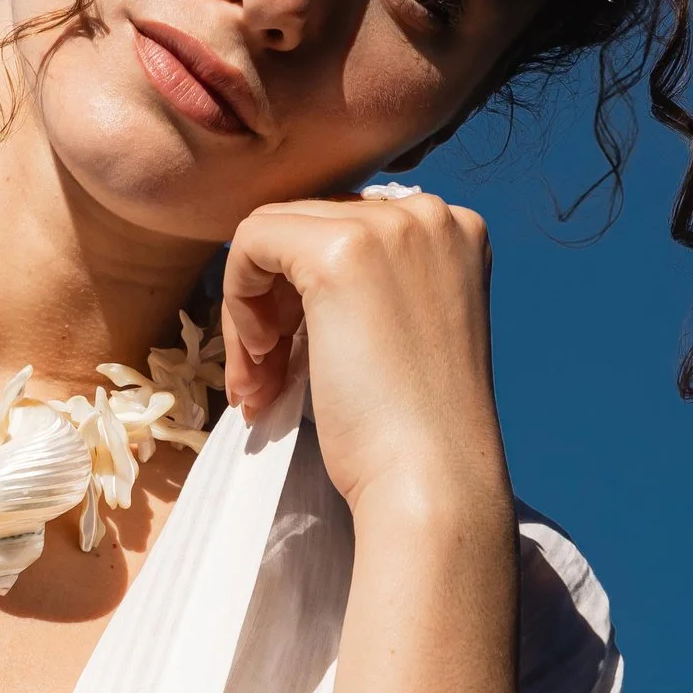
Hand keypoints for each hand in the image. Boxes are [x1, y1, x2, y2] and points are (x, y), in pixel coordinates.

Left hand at [219, 189, 512, 526]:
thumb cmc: (414, 430)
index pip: (348, 228)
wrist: (431, 478)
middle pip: (308, 228)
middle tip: (264, 378)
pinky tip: (261, 362)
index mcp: (454, 230)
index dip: (306, 294)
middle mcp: (428, 214)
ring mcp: (388, 227)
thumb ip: (366, 286)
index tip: (294, 360)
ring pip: (272, 236)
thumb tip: (284, 271)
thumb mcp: (401, 331)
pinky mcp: (340, 251)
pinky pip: (251, 243)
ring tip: (258, 383)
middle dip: (274, 305)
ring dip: (252, 313)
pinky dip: (238, 301)